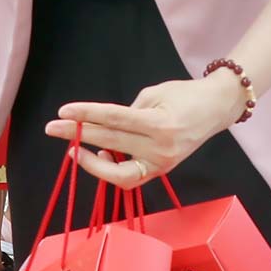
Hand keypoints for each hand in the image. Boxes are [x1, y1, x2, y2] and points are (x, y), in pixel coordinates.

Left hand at [47, 74, 247, 187]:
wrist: (217, 108)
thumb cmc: (185, 95)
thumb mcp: (154, 94)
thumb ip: (127, 111)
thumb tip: (102, 125)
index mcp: (159, 124)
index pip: (114, 119)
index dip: (87, 115)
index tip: (63, 111)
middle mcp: (161, 148)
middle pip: (111, 141)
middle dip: (79, 134)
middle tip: (53, 127)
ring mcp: (162, 163)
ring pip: (119, 172)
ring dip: (92, 162)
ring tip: (74, 148)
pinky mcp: (162, 170)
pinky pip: (130, 177)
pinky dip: (111, 169)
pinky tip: (101, 154)